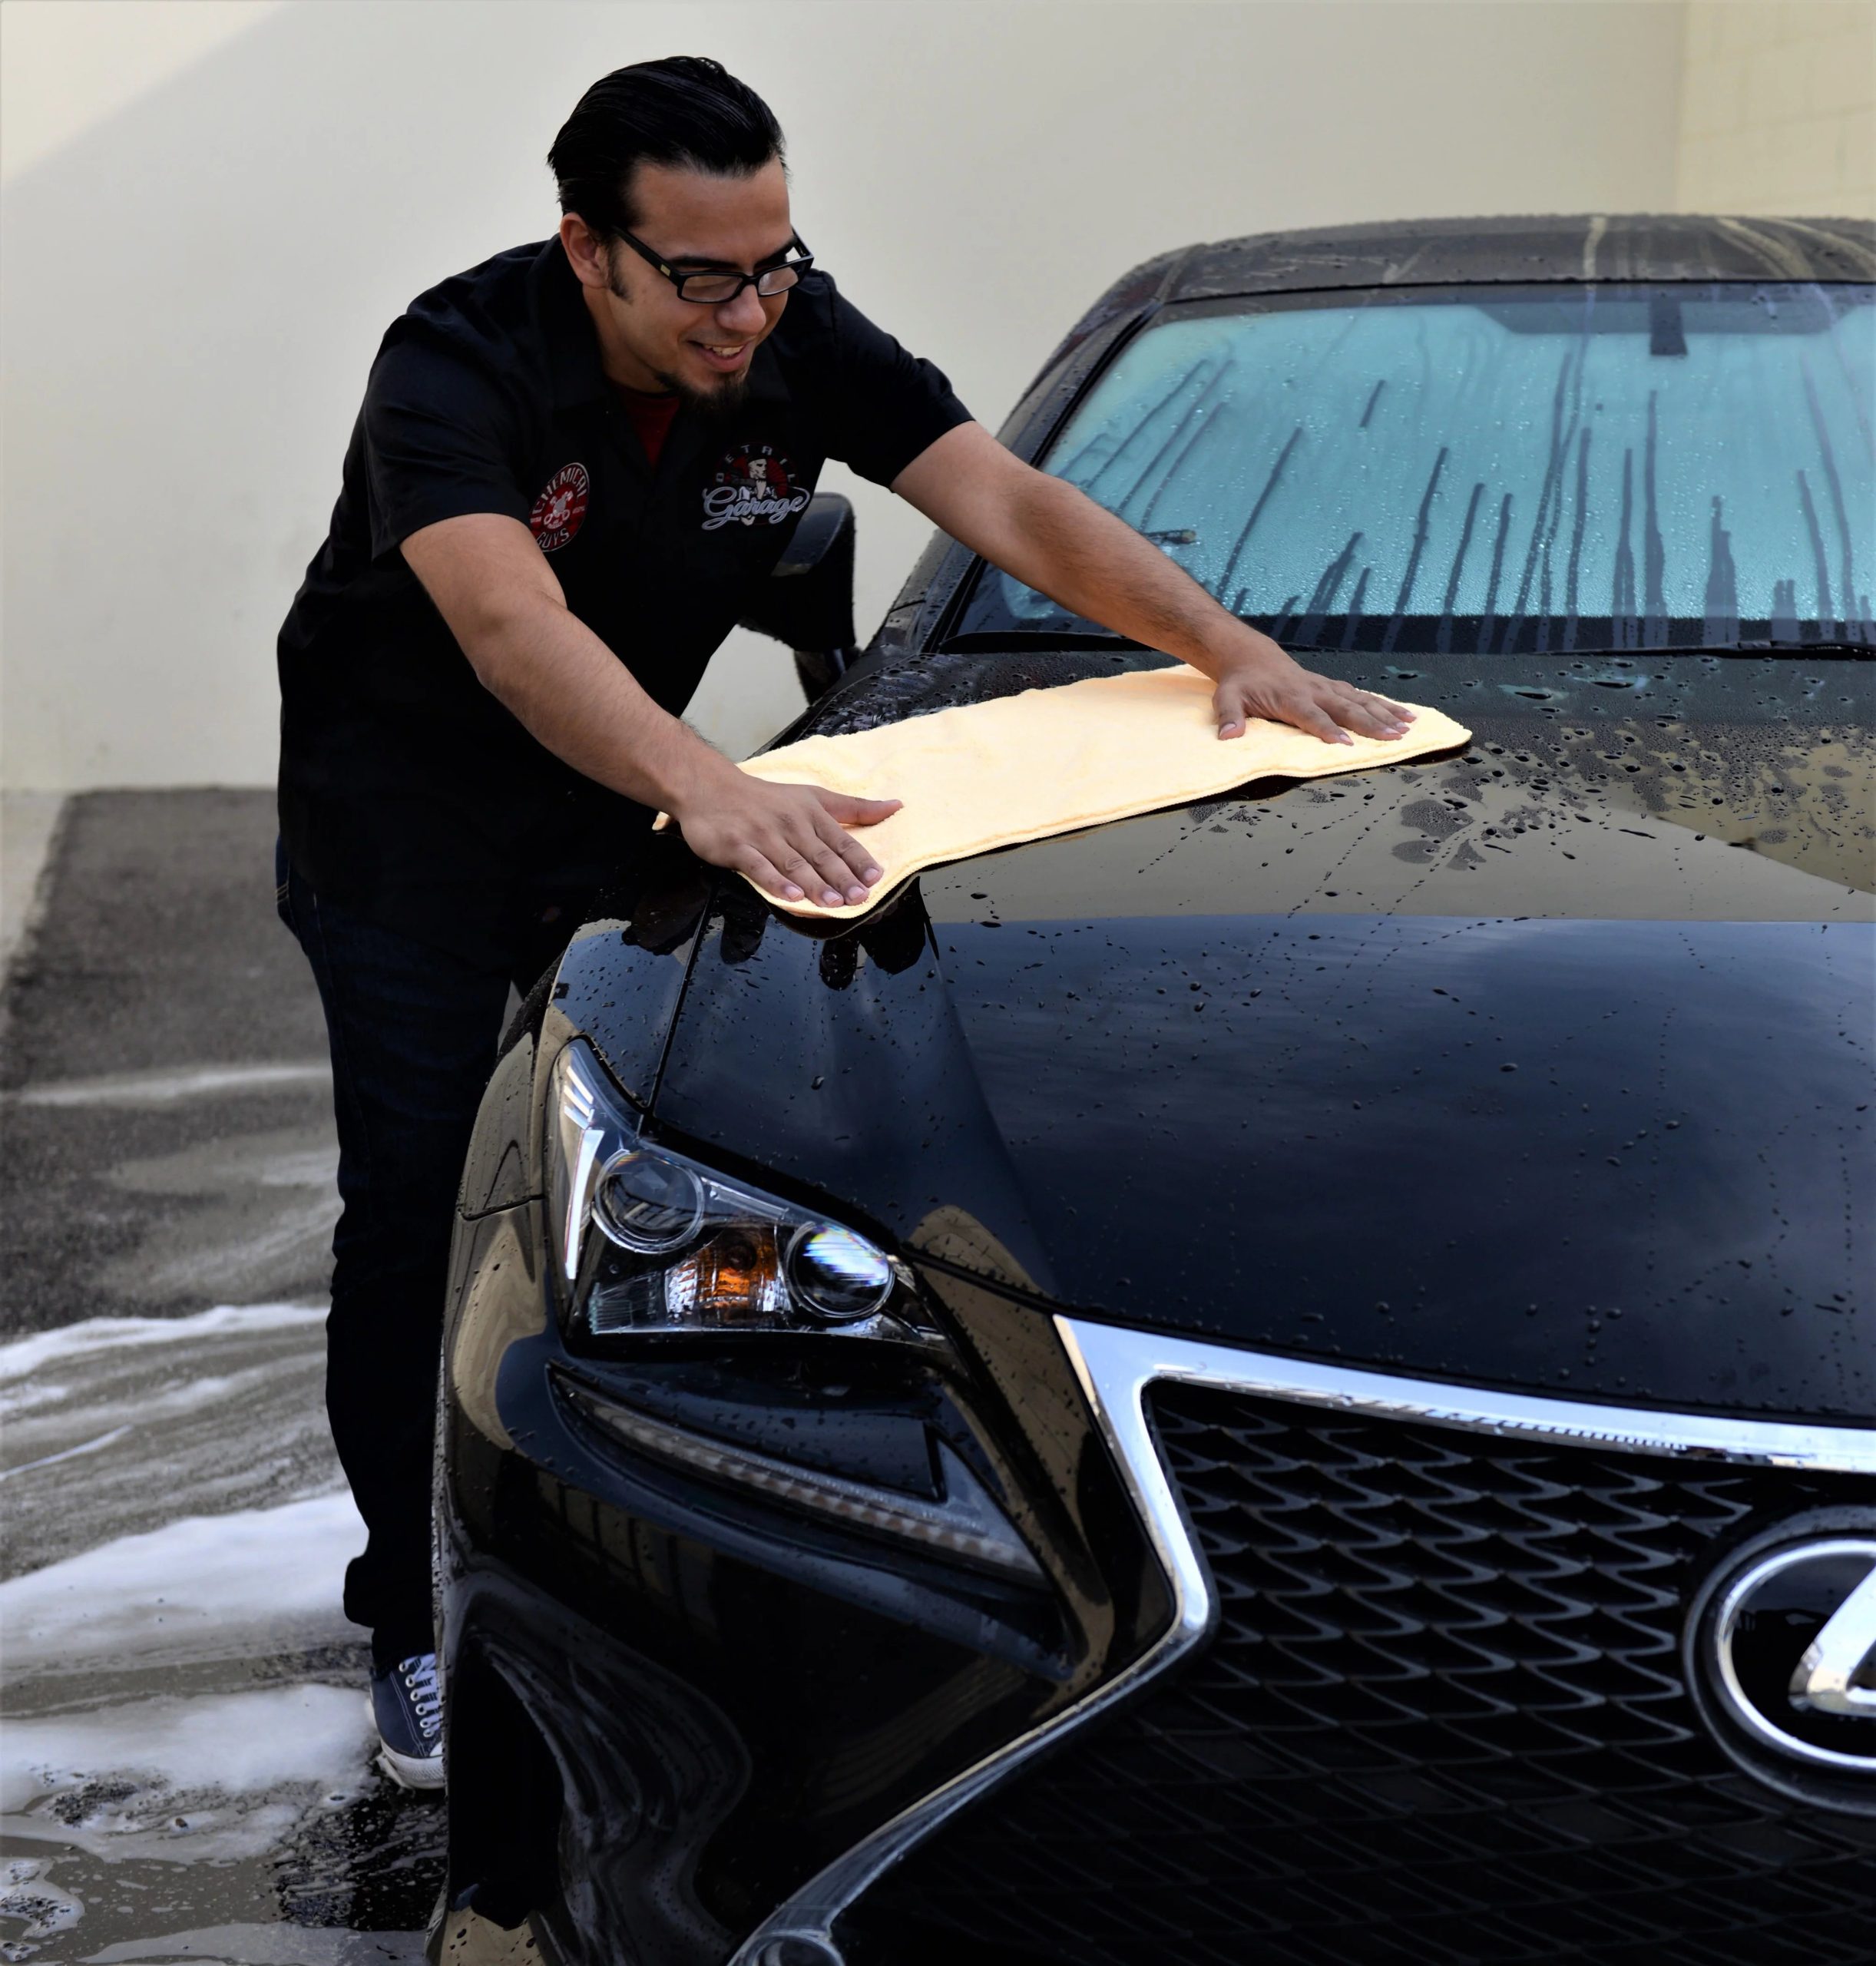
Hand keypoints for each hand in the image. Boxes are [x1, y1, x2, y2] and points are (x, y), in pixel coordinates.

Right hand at [672, 765, 900, 906]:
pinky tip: (791, 895)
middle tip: (860, 898)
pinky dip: (775, 881)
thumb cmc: (766, 799)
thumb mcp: (813, 797)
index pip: (841, 840)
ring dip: (815, 884)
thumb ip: (854, 808)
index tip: (875, 877)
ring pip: (794, 863)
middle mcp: (790, 824)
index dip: (859, 860)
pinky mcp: (737, 847)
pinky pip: (759, 867)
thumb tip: (895, 806)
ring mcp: (763, 836)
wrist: (710, 788)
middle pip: (821, 855)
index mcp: (811, 814)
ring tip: (834, 903)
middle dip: (842, 878)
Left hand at [1209, 630, 1415, 745]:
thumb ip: (1228, 716)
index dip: (1328, 730)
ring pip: (1360, 701)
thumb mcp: (1226, 698)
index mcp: (1290, 697)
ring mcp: (1326, 688)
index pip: (1311, 716)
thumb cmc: (1240, 683)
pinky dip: (1384, 705)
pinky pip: (1362, 696)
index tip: (1345, 744)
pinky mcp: (1334, 688)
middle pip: (1345, 708)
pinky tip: (1405, 715)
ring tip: (1407, 728)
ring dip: (1385, 714)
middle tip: (1392, 738)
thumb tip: (1228, 735)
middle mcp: (1313, 691)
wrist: (1251, 658)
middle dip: (1370, 724)